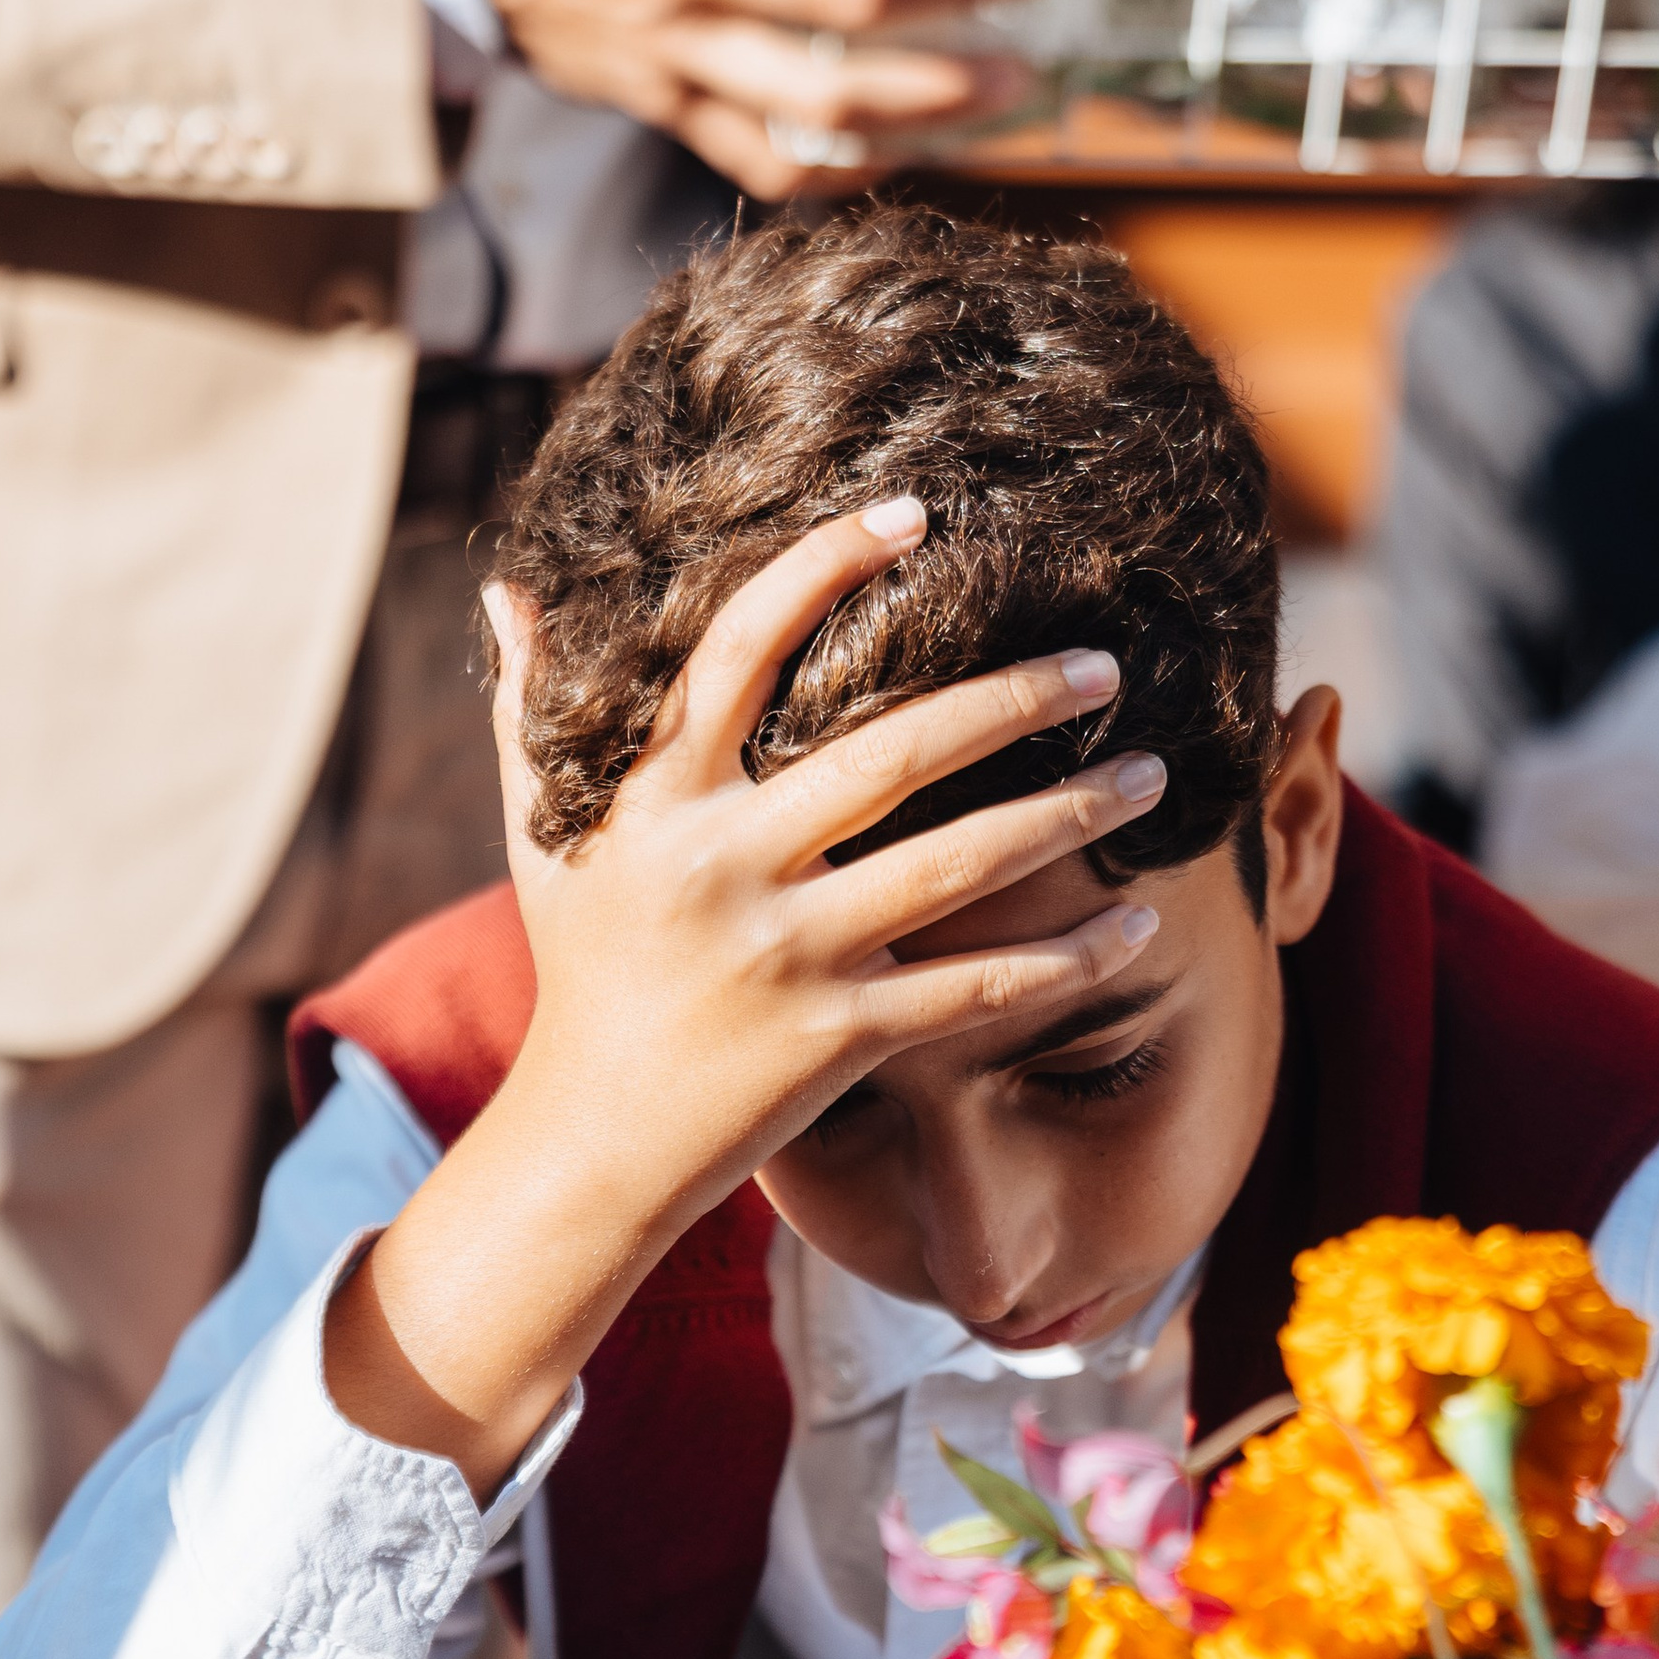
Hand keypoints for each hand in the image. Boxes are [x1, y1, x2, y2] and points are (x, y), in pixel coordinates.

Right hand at [322, 498, 1166, 1490]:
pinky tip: (1141, 927)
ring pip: (958, 864)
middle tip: (1103, 664)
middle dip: (1014, 699)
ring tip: (1150, 773)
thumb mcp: (540, 840)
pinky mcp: (837, 1037)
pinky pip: (975, 989)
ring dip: (1069, 815)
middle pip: (894, 750)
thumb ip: (532, 715)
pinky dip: (1065, 962)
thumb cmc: (585, 971)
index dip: (826, 567)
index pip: (743, 649)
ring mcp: (786, 954)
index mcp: (657, 797)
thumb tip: (508, 597)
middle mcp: (724, 864)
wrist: (589, 1143)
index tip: (912, 515)